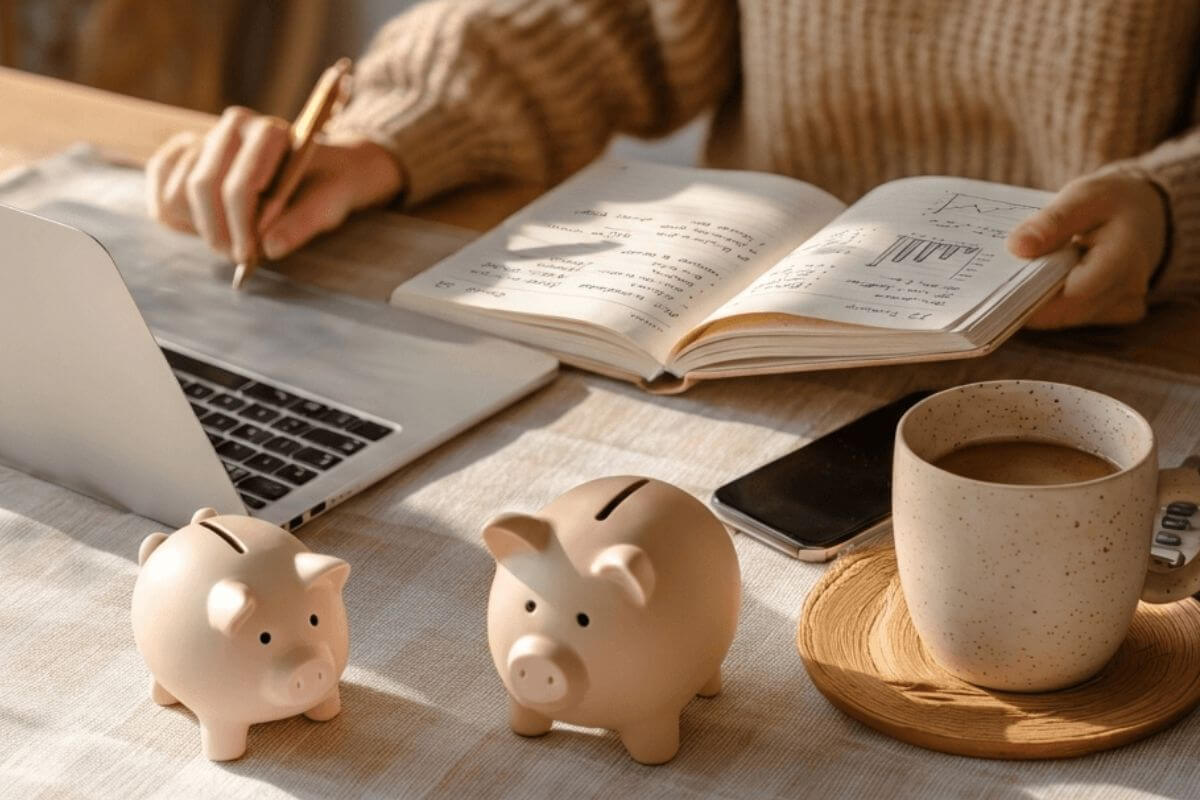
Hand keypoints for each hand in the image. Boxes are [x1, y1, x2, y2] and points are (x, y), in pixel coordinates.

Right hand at [146, 106, 403, 261]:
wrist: (320, 168)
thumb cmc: (328, 185)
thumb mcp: (331, 204)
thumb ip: (303, 223)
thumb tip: (270, 248)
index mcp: (270, 131)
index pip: (239, 185)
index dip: (241, 226)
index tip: (249, 256)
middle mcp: (234, 126)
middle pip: (200, 186)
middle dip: (216, 231)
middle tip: (235, 257)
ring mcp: (208, 137)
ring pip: (177, 190)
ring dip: (199, 227)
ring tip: (228, 242)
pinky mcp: (187, 153)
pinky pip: (160, 186)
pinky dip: (175, 214)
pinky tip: (203, 225)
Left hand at [1006, 170, 1167, 328]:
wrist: (1144, 215)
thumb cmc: (1111, 202)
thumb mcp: (1083, 197)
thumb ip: (1052, 221)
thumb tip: (1016, 246)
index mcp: (1124, 259)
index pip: (1072, 294)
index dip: (1031, 295)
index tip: (996, 287)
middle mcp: (1128, 291)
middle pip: (1065, 311)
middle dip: (1028, 300)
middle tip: (994, 283)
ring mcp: (1122, 306)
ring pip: (1066, 317)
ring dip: (1038, 301)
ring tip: (1015, 276)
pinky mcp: (1113, 313)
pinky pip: (1074, 316)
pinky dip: (1052, 303)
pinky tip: (1037, 282)